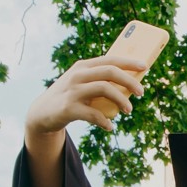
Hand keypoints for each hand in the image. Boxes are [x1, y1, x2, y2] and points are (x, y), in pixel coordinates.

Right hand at [25, 55, 146, 138]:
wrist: (42, 113)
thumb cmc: (69, 97)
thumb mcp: (81, 84)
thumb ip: (99, 80)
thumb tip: (130, 84)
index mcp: (83, 67)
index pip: (110, 59)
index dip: (128, 62)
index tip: (145, 66)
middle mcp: (78, 75)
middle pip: (110, 72)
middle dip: (129, 81)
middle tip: (141, 92)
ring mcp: (73, 91)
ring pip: (104, 89)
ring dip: (121, 100)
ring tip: (128, 110)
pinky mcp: (68, 108)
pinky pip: (93, 114)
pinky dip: (105, 121)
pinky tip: (109, 126)